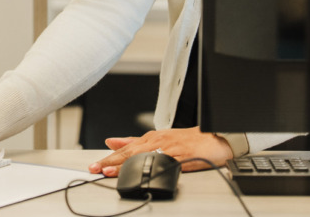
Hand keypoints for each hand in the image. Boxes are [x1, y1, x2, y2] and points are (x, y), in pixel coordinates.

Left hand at [88, 128, 233, 177]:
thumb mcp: (159, 139)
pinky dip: (149, 167)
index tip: (95, 165)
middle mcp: (157, 141)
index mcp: (151, 138)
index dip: (109, 157)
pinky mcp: (180, 157)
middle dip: (111, 161)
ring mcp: (168, 149)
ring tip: (109, 172)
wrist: (214, 139)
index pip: (125, 148)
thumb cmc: (189, 140)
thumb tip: (113, 142)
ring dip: (125, 165)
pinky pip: (162, 163)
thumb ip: (135, 141)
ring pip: (142, 157)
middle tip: (96, 169)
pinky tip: (140, 172)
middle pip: (129, 152)